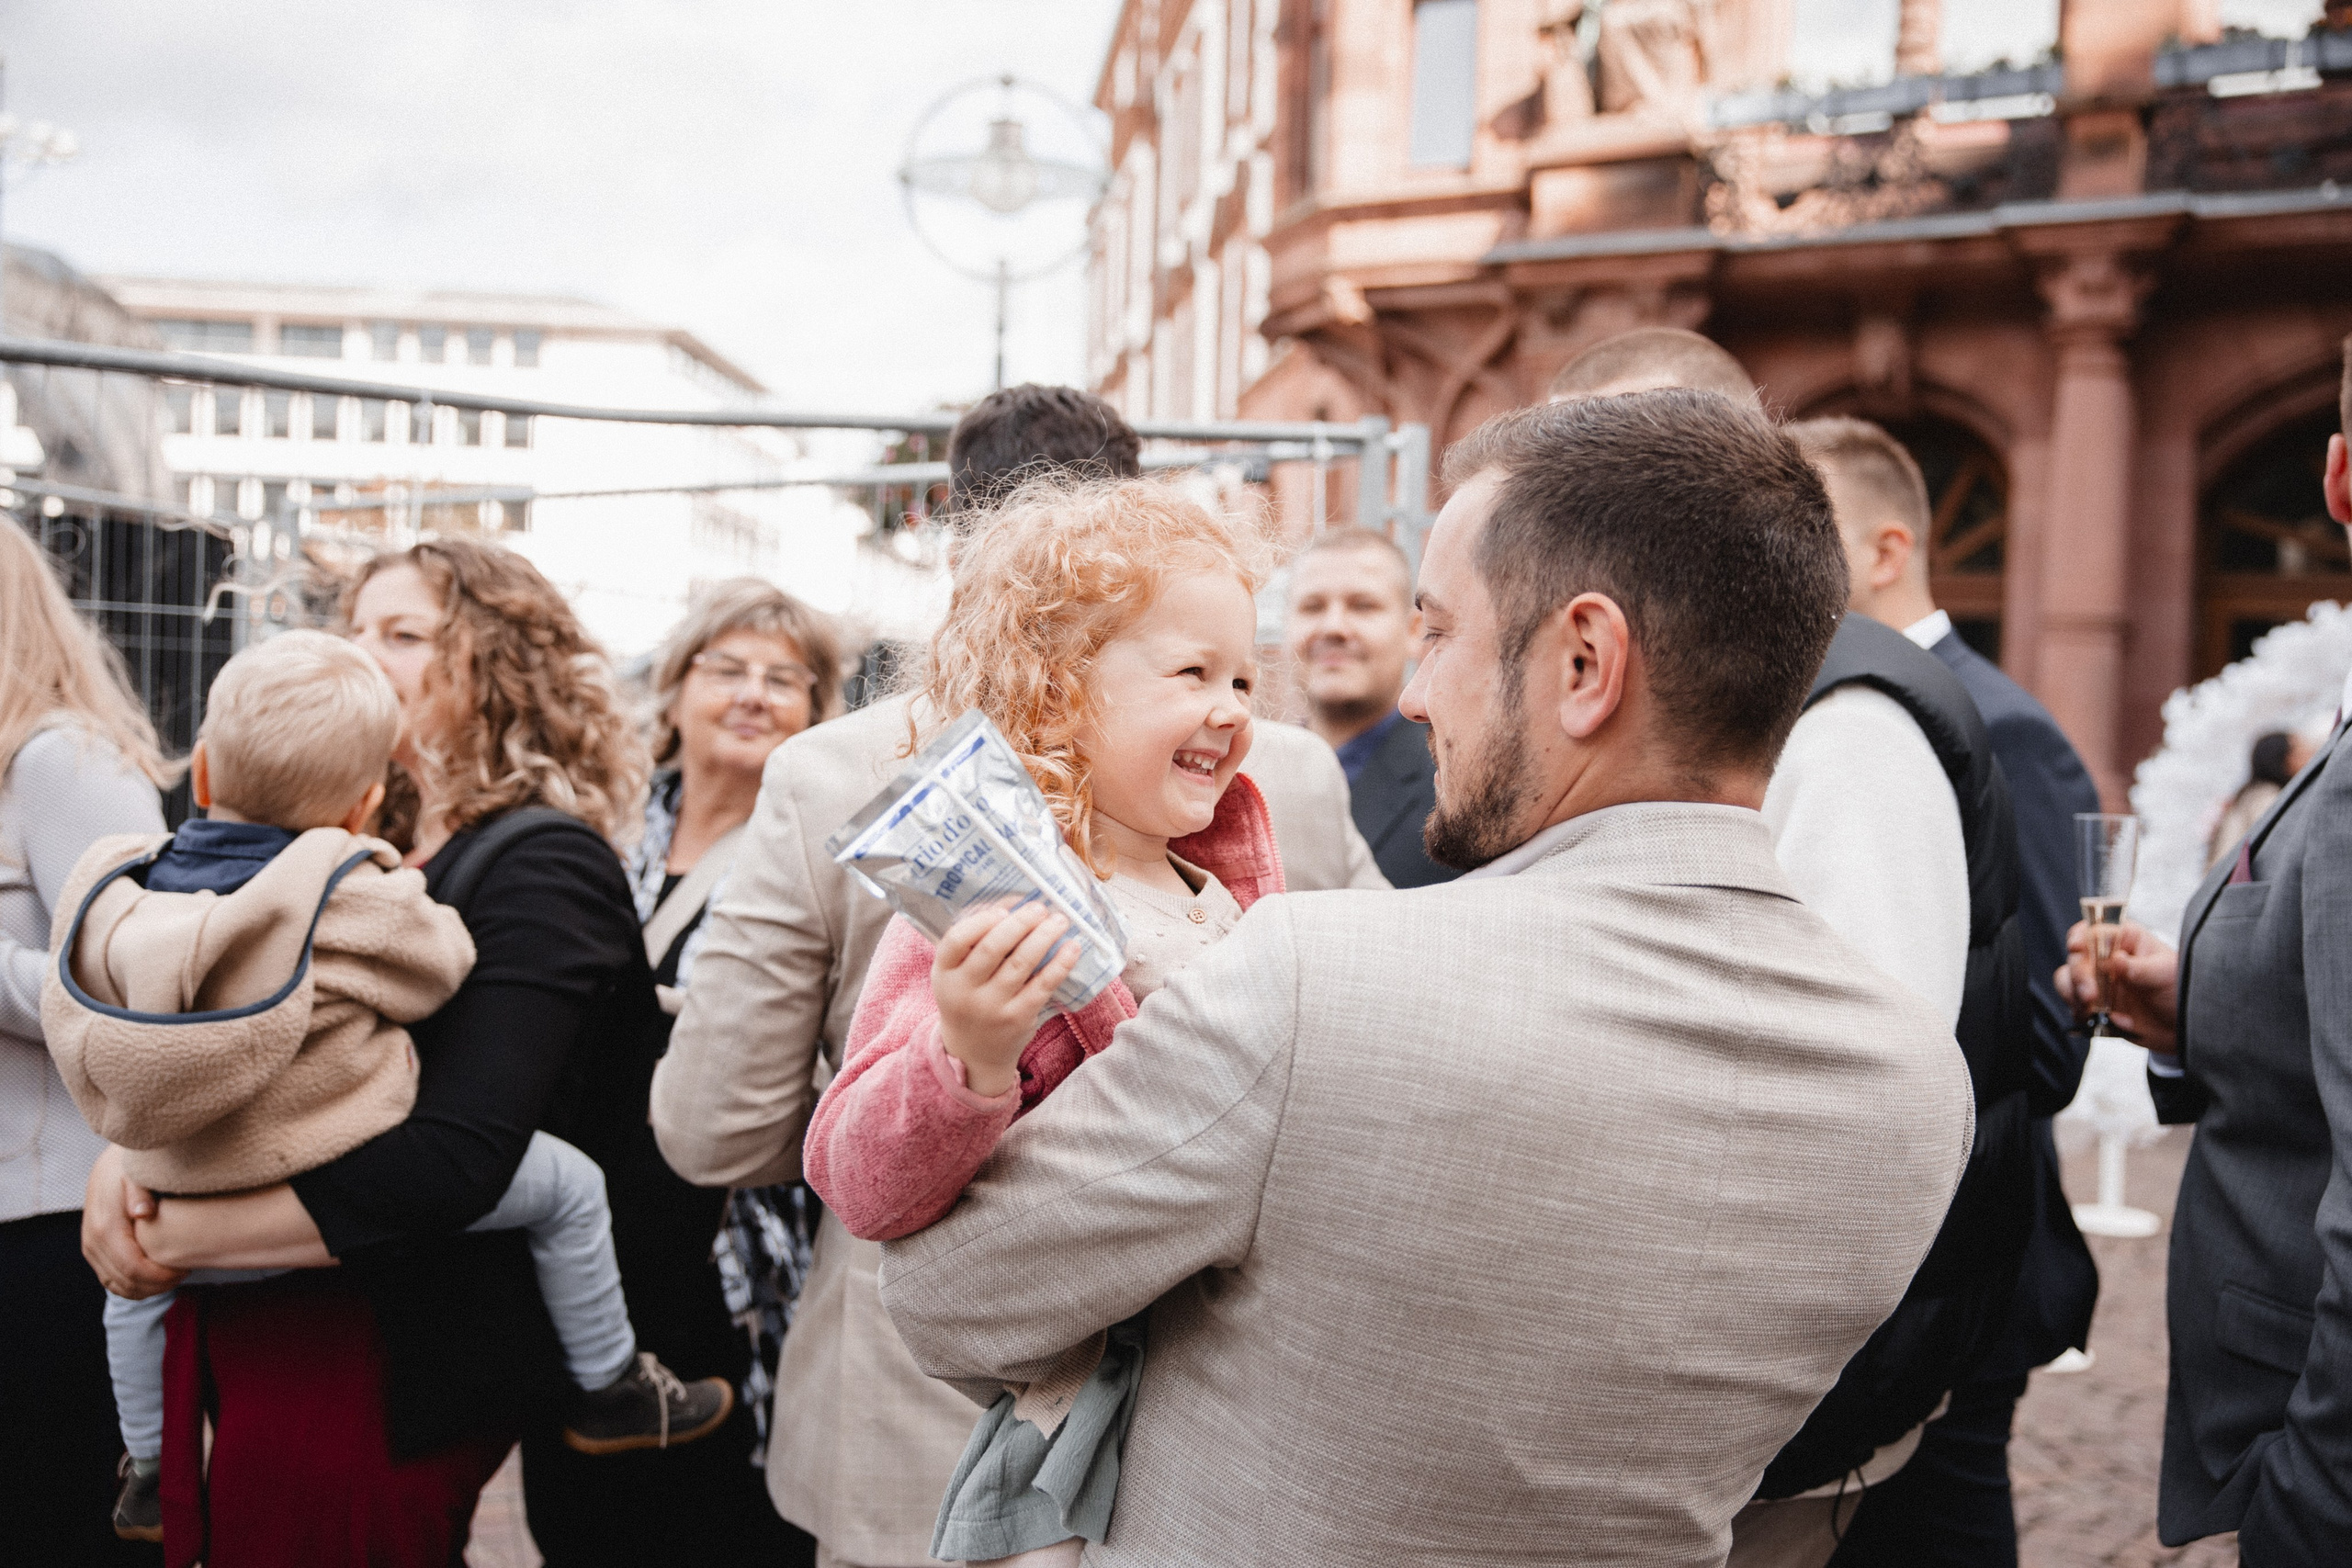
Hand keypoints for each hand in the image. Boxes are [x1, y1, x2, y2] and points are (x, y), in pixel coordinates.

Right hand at [81, 1144, 186, 1299]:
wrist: (111, 1163)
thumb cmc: (131, 1166)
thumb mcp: (137, 1171)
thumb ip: (140, 1192)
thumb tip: (142, 1212)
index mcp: (105, 1227)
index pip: (133, 1268)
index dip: (161, 1276)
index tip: (185, 1269)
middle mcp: (93, 1242)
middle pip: (126, 1281)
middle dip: (158, 1284)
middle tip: (185, 1273)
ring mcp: (91, 1248)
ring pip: (117, 1285)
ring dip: (147, 1289)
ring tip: (174, 1276)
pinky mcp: (94, 1250)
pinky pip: (111, 1279)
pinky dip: (134, 1285)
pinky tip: (157, 1277)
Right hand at [933, 902, 1081, 1097]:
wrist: (973, 1052)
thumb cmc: (968, 998)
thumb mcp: (956, 975)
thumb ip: (974, 945)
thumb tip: (1015, 903)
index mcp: (943, 973)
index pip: (956, 940)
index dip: (981, 921)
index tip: (1003, 910)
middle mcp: (964, 991)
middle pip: (992, 948)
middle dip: (1020, 923)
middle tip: (1040, 908)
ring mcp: (992, 1007)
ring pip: (1021, 963)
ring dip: (1044, 936)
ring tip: (1060, 920)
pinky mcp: (1018, 1018)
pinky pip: (1042, 985)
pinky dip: (1060, 963)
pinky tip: (1072, 947)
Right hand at [2060, 917, 2178, 1055]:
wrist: (2181, 1028)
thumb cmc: (2180, 992)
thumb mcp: (2166, 975)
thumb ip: (2140, 968)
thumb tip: (2116, 958)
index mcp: (2125, 941)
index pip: (2094, 931)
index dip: (2080, 936)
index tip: (2077, 948)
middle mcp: (2106, 958)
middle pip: (2076, 958)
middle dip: (2078, 976)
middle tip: (2091, 995)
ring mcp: (2097, 981)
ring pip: (2067, 980)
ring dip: (2073, 994)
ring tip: (2091, 1009)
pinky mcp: (2092, 1004)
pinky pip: (2073, 1004)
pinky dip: (2080, 1012)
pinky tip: (2098, 1020)